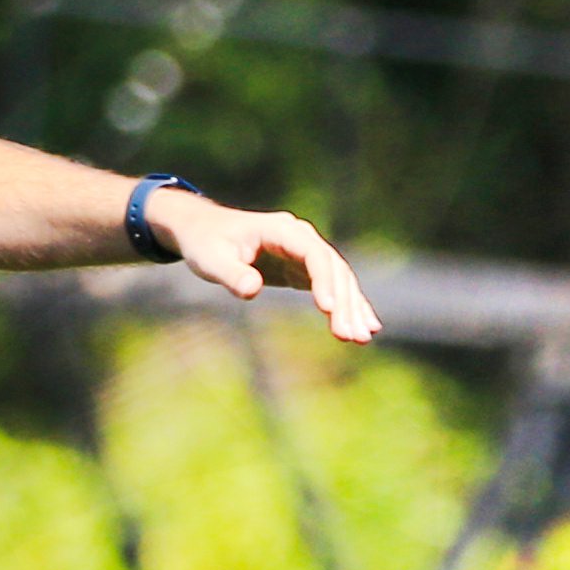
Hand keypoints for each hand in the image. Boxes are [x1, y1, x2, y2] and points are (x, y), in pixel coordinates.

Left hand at [156, 189, 382, 344]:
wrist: (204, 231)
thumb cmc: (205, 243)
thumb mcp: (210, 259)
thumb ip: (231, 274)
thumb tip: (252, 289)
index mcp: (281, 230)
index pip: (313, 253)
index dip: (324, 280)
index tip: (328, 309)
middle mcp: (300, 237)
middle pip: (333, 268)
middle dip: (344, 302)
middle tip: (351, 337)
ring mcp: (305, 252)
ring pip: (339, 279)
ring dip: (352, 308)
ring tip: (362, 339)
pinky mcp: (303, 268)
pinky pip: (333, 287)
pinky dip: (349, 305)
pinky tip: (365, 327)